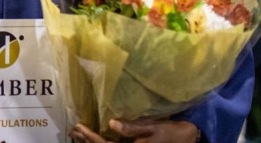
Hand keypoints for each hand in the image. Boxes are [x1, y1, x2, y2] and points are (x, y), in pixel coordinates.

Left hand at [70, 118, 199, 142]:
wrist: (191, 140)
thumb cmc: (173, 133)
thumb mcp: (154, 127)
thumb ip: (133, 127)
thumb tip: (112, 123)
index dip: (91, 138)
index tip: (79, 127)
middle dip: (87, 142)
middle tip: (73, 130)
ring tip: (78, 134)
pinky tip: (94, 137)